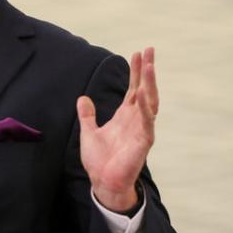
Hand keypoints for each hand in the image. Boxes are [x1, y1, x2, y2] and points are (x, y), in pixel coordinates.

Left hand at [76, 47, 157, 212]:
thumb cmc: (100, 161)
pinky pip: (147, 122)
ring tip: (149, 66)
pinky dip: (145, 109)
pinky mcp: (143, 142)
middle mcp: (136, 119)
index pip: (133, 88)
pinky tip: (143, 94)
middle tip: (150, 50)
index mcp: (125, 116)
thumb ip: (87, 116)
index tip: (138, 53)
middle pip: (145, 90)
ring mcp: (142, 129)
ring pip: (149, 102)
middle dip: (147, 71)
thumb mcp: (89, 132)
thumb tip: (82, 99)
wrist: (103, 182)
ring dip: (149, 84)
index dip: (136, 71)